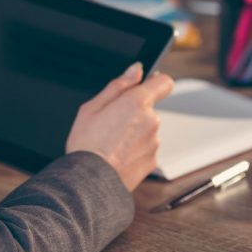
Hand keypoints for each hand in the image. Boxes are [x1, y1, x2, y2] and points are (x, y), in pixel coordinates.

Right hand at [66, 63, 173, 191]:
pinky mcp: (153, 160)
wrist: (90, 182)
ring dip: (134, 131)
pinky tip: (117, 154)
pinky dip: (135, 148)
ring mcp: (154, 142)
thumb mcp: (93, 106)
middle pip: (149, 107)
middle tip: (111, 122)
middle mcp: (152, 120)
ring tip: (111, 141)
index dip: (155, 81)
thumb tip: (135, 70)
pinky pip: (145, 147)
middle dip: (133, 111)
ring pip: (146, 128)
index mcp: (137, 102)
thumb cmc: (87, 144)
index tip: (145, 84)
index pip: (163, 83)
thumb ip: (119, 85)